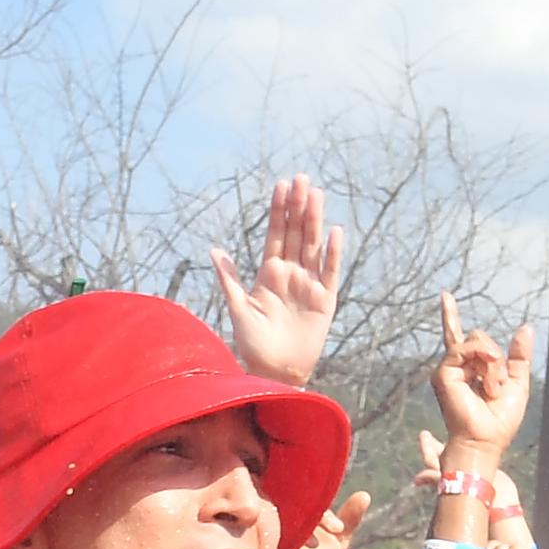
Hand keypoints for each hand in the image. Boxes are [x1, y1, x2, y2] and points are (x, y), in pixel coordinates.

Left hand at [211, 174, 343, 382]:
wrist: (275, 370)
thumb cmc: (252, 343)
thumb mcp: (238, 308)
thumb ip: (229, 279)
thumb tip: (214, 250)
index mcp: (269, 272)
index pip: (275, 234)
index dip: (278, 211)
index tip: (280, 185)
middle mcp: (291, 273)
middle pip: (296, 233)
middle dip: (298, 206)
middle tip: (301, 178)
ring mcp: (309, 284)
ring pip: (313, 245)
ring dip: (314, 220)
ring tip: (316, 194)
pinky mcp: (325, 300)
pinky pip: (331, 271)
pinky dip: (333, 253)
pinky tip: (334, 232)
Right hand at [429, 302, 532, 465]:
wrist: (486, 439)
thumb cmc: (500, 420)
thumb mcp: (518, 383)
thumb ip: (520, 357)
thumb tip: (525, 327)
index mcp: (470, 370)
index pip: (462, 338)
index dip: (450, 316)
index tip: (445, 296)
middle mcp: (456, 368)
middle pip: (480, 337)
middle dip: (498, 359)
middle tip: (497, 388)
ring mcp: (448, 370)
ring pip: (478, 340)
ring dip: (494, 364)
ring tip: (492, 388)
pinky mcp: (444, 373)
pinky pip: (466, 348)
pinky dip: (484, 361)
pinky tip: (488, 381)